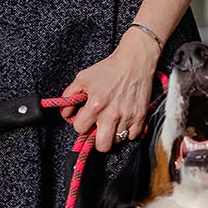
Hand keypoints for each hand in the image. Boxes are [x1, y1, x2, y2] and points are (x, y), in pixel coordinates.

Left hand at [62, 27, 160, 152]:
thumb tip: (66, 113)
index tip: (85, 118)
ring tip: (111, 121)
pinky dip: (127, 131)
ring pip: (117, 142)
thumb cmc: (109, 69)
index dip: (80, 123)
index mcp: (95, 104)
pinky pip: (132, 136)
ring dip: (112, 134)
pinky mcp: (140, 117)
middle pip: (102, 146)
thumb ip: (70, 96)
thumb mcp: (83, 78)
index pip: (80, 129)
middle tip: (98, 128)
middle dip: (97, 139)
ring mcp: (128, 117)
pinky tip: (123, 120)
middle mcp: (112, 114)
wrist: (135, 62)